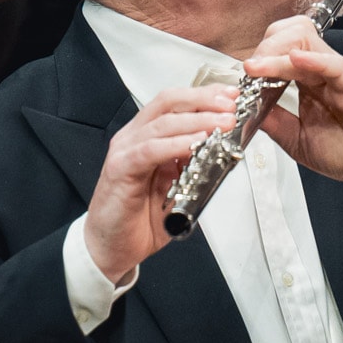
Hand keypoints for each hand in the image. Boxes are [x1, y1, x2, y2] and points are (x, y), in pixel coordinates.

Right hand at [85, 84, 239, 282]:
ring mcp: (125, 151)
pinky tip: (196, 142)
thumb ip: (191, 166)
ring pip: (162, 123)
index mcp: (146, 136)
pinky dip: (175, 144)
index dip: (203, 95)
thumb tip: (217, 149)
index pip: (174, 103)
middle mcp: (133, 137)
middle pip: (168, 103)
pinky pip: (150, 150)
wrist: (111, 248)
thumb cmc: (138, 218)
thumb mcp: (176, 187)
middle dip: (203, 99)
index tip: (230, 95)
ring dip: (197, 120)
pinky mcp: (120, 169)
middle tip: (231, 103)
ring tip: (223, 122)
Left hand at [248, 21, 342, 212]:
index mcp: (308, 81)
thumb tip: (242, 108)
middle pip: (289, 34)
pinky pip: (333, 63)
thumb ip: (273, 122)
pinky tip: (293, 61)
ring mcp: (338, 74)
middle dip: (263, 48)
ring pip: (305, 41)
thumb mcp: (297, 141)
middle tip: (248, 70)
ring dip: (276, 51)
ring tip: (258, 68)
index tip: (240, 78)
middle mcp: (322, 71)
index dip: (258, 58)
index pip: (279, 49)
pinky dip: (312, 59)